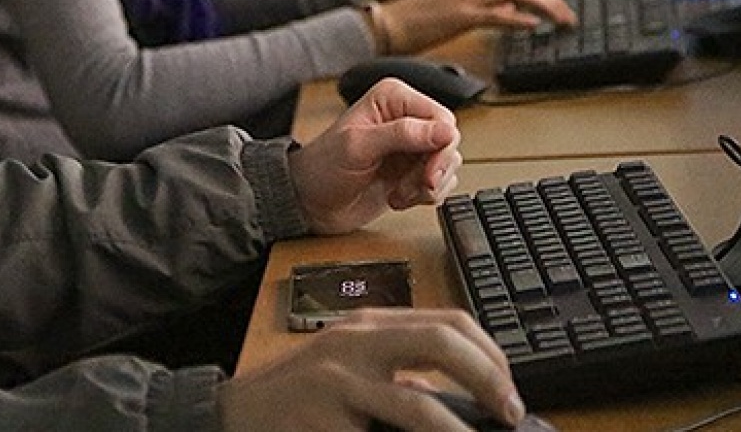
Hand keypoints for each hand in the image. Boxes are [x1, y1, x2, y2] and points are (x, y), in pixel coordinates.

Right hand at [220, 308, 524, 431]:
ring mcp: (336, 381)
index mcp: (370, 327)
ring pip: (416, 403)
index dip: (491, 354)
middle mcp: (356, 342)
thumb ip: (398, 375)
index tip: (510, 391)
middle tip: (511, 414)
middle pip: (442, 341)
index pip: (449, 321)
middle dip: (489, 378)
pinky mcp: (320, 418)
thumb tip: (464, 402)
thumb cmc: (296, 398)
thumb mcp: (349, 371)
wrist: (229, 415)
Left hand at [289, 78, 462, 234]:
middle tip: (413, 186)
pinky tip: (399, 196)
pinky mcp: (412, 172)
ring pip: (448, 165)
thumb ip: (403, 134)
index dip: (441, 146)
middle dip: (434, 169)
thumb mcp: (359, 146)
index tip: (428, 172)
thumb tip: (444, 131)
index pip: (442, 118)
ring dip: (427, 186)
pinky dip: (425, 196)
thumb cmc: (323, 167)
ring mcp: (411, 147)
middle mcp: (407, 119)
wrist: (310, 202)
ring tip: (399, 192)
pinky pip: (441, 183)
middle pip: (449, 142)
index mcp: (394, 99)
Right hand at [374, 0, 574, 52]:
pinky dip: (517, 19)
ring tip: (562, 20)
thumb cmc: (415, 21)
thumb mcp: (457, 12)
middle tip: (569, 16)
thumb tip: (514, 17)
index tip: (559, 4)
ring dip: (544, 6)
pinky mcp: (460, 15)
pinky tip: (533, 25)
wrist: (383, 22)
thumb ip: (486, 11)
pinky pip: (496, 15)